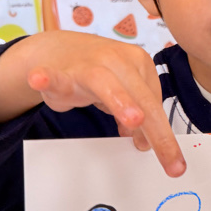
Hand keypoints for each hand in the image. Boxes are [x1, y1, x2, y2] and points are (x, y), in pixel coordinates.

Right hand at [25, 32, 185, 175]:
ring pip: (106, 84)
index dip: (162, 133)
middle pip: (142, 99)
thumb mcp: (123, 93)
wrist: (59, 49)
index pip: (154, 103)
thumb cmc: (98, 73)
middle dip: (156, 130)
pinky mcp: (61, 72)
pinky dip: (47, 78)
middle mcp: (118, 61)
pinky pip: (55, 76)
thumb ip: (136, 115)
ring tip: (133, 119)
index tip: (172, 161)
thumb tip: (146, 141)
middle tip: (167, 155)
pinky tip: (39, 78)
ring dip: (121, 102)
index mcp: (139, 65)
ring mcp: (89, 65)